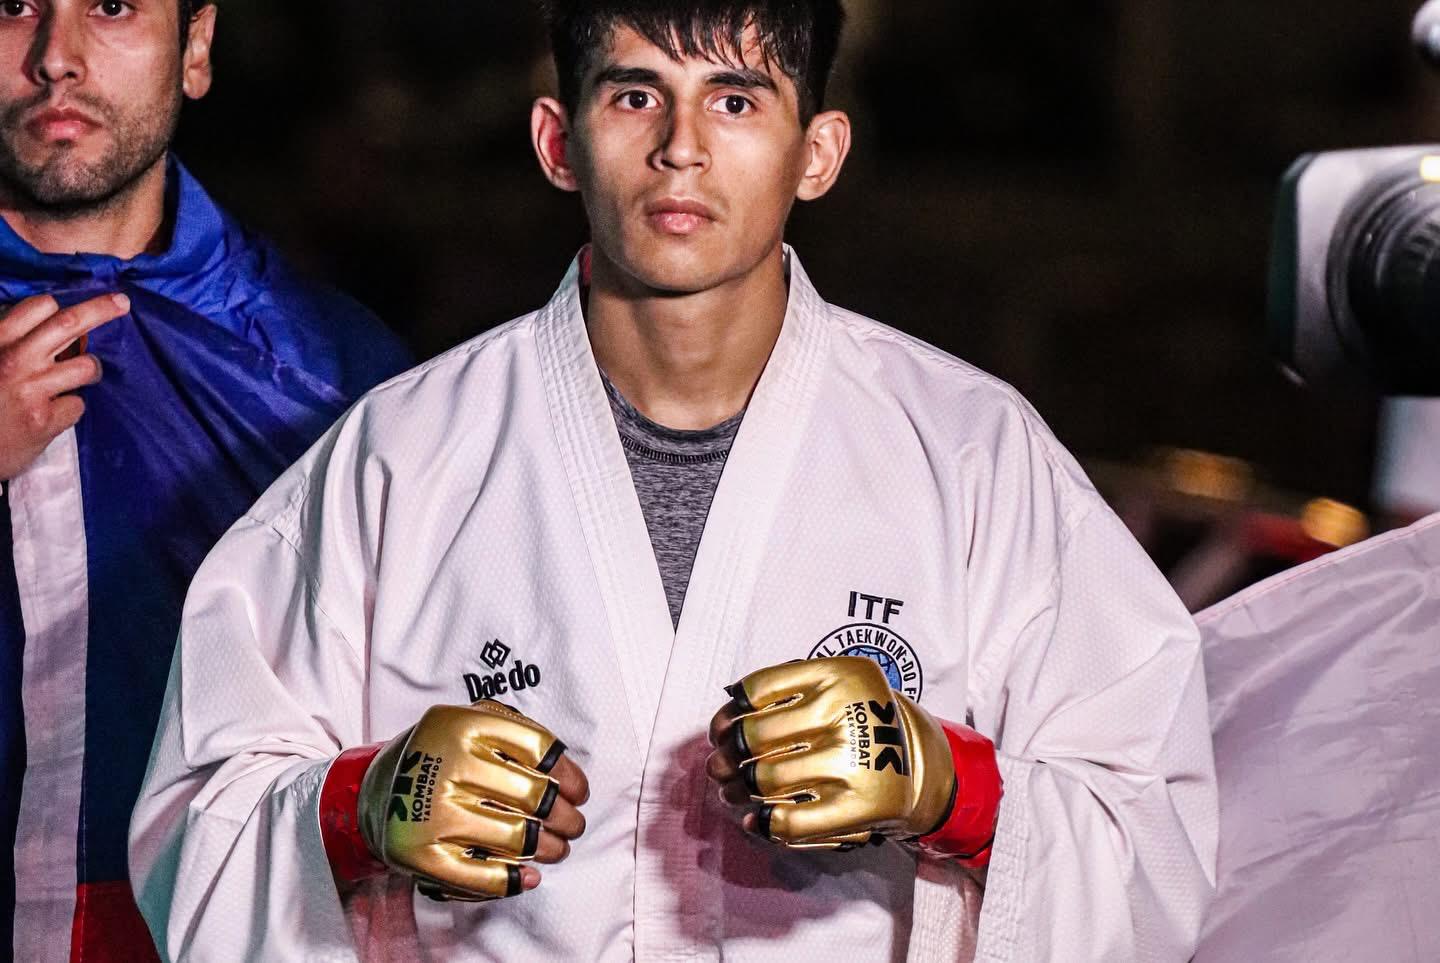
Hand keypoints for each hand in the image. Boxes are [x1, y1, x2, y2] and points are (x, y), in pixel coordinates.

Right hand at [0, 293, 127, 480]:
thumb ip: (11, 341)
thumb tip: (47, 319)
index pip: (39, 307)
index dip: (64, 305)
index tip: (84, 302)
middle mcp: (14, 361)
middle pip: (69, 324)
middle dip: (101, 309)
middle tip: (122, 302)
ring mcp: (30, 390)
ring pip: (86, 366)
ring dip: (90, 371)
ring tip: (80, 377)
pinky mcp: (44, 420)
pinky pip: (78, 405)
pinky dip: (69, 408)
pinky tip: (52, 414)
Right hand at [355, 701, 588, 900]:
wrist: (374, 791)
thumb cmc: (439, 756)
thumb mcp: (468, 720)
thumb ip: (515, 729)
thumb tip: (565, 776)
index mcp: (464, 726)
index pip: (539, 748)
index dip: (569, 775)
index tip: (578, 792)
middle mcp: (448, 765)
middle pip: (535, 796)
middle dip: (566, 817)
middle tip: (573, 824)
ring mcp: (434, 812)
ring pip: (518, 837)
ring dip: (550, 848)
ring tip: (557, 848)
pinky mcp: (422, 854)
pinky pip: (482, 875)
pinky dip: (513, 880)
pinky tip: (528, 876)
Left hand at [706, 657, 960, 849]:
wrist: (920, 760)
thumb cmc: (859, 720)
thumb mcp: (832, 686)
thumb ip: (782, 692)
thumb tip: (721, 727)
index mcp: (837, 674)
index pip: (759, 689)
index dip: (729, 712)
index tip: (721, 729)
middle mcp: (845, 712)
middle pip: (755, 737)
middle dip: (727, 755)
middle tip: (720, 766)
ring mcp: (853, 760)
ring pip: (767, 779)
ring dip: (738, 789)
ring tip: (731, 791)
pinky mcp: (860, 805)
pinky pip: (793, 820)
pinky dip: (764, 822)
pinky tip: (755, 819)